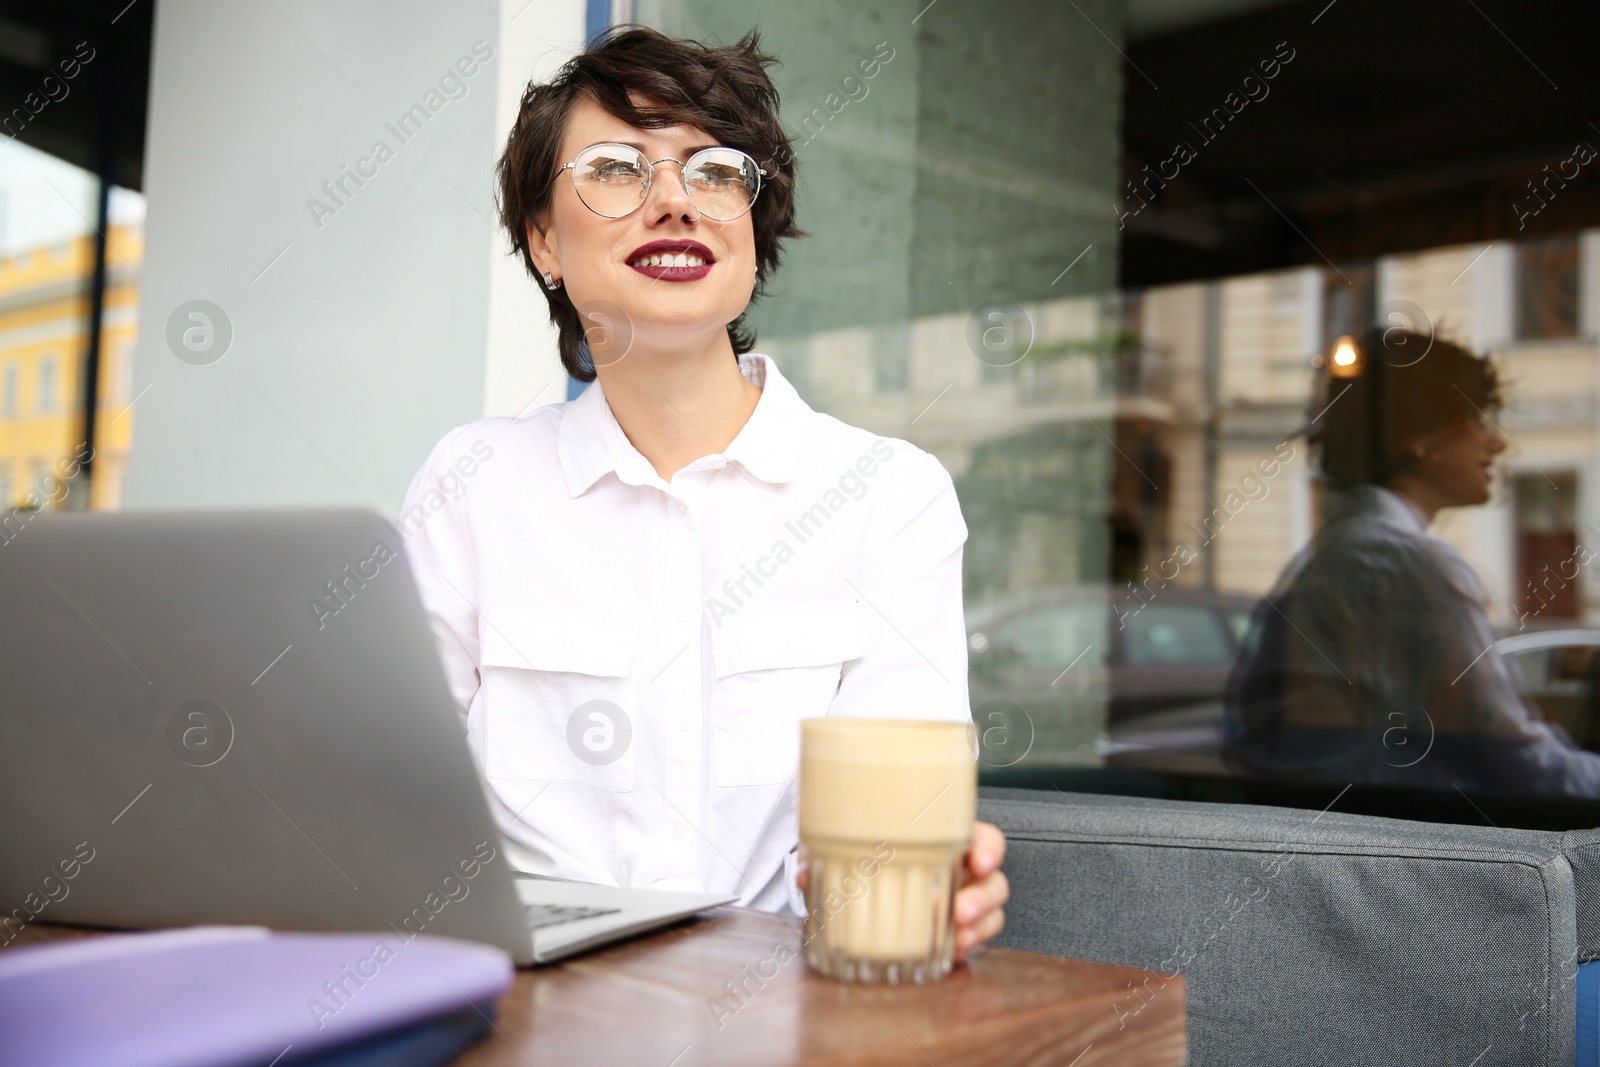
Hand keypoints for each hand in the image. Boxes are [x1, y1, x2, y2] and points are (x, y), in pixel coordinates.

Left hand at [793, 821, 1008, 962]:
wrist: (866, 889)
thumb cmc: (870, 857)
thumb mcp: (849, 851)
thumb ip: (827, 856)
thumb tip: (802, 873)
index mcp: (945, 840)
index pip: (983, 838)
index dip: (988, 848)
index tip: (979, 860)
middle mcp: (960, 870)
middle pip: (993, 880)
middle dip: (983, 896)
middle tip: (960, 910)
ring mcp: (964, 900)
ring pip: (992, 911)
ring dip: (980, 925)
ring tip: (959, 936)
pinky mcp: (959, 930)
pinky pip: (977, 938)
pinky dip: (969, 945)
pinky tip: (955, 950)